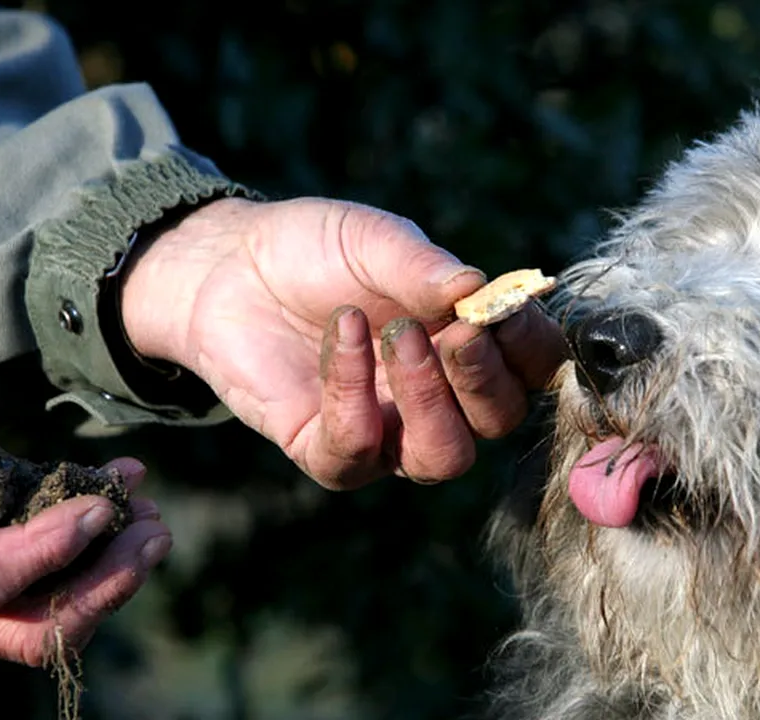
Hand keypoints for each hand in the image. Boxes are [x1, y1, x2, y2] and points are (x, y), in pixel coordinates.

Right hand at [0, 374, 170, 665]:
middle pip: (26, 630)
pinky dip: (88, 558)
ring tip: (152, 518)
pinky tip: (119, 499)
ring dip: (107, 577)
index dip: (49, 549)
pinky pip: (37, 592)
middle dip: (104, 587)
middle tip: (155, 529)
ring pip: (41, 622)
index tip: (102, 507)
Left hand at [121, 197, 567, 488]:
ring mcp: (386, 430)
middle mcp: (438, 395)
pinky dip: (354, 392)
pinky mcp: (326, 449)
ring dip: (429, 401)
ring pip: (442, 460)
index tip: (504, 310)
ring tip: (398, 336)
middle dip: (485, 379)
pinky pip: (358, 451)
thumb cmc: (313, 250)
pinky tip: (341, 332)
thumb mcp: (372, 238)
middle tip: (456, 332)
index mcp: (467, 341)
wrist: (226, 267)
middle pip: (498, 422)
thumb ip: (423, 265)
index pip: (533, 369)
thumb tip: (480, 289)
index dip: (532, 348)